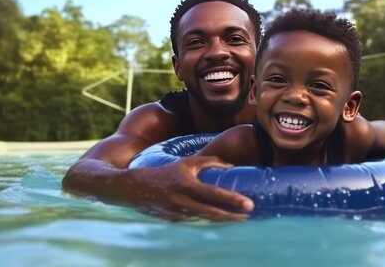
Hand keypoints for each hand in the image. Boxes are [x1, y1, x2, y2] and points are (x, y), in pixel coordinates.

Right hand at [126, 155, 253, 221]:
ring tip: (239, 220)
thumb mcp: (187, 162)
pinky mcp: (174, 220)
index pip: (214, 194)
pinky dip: (209, 222)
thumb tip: (231, 167)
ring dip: (223, 221)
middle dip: (232, 216)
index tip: (248, 204)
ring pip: (205, 219)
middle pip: (212, 213)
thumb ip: (210, 162)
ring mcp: (178, 213)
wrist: (136, 187)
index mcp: (187, 184)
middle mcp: (183, 200)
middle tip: (248, 216)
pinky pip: (195, 221)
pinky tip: (221, 221)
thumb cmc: (166, 172)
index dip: (232, 200)